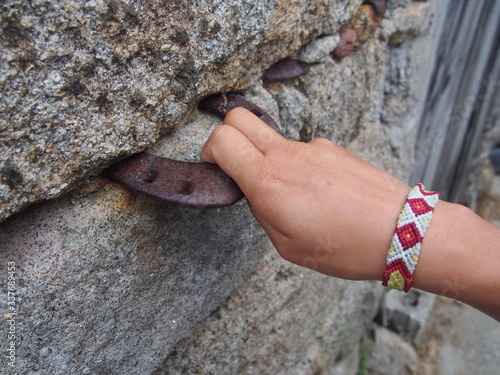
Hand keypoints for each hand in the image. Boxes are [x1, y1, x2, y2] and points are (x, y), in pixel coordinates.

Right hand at [201, 108, 409, 279]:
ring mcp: (313, 147)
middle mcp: (288, 156)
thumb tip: (256, 192)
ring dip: (267, 156)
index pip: (223, 140)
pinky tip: (319, 193)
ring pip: (272, 137)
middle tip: (233, 162)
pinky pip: (302, 150)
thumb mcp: (289, 246)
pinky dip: (298, 165)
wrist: (400, 230)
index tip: (214, 167)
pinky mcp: (332, 147)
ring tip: (293, 194)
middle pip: (240, 117)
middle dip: (226, 133)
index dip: (209, 150)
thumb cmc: (345, 246)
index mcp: (270, 183)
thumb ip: (263, 212)